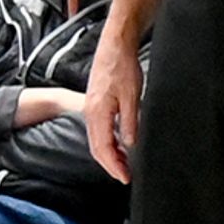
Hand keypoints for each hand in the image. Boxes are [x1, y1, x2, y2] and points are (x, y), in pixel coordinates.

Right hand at [85, 30, 141, 178]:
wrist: (115, 45)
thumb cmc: (123, 67)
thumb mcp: (133, 97)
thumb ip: (130, 123)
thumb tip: (129, 144)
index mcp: (98, 113)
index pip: (103, 148)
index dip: (114, 166)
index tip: (125, 178)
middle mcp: (91, 112)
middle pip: (96, 147)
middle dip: (109, 165)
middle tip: (124, 176)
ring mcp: (91, 106)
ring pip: (96, 139)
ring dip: (109, 154)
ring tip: (123, 163)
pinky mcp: (95, 101)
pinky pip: (98, 128)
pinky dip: (107, 141)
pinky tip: (118, 142)